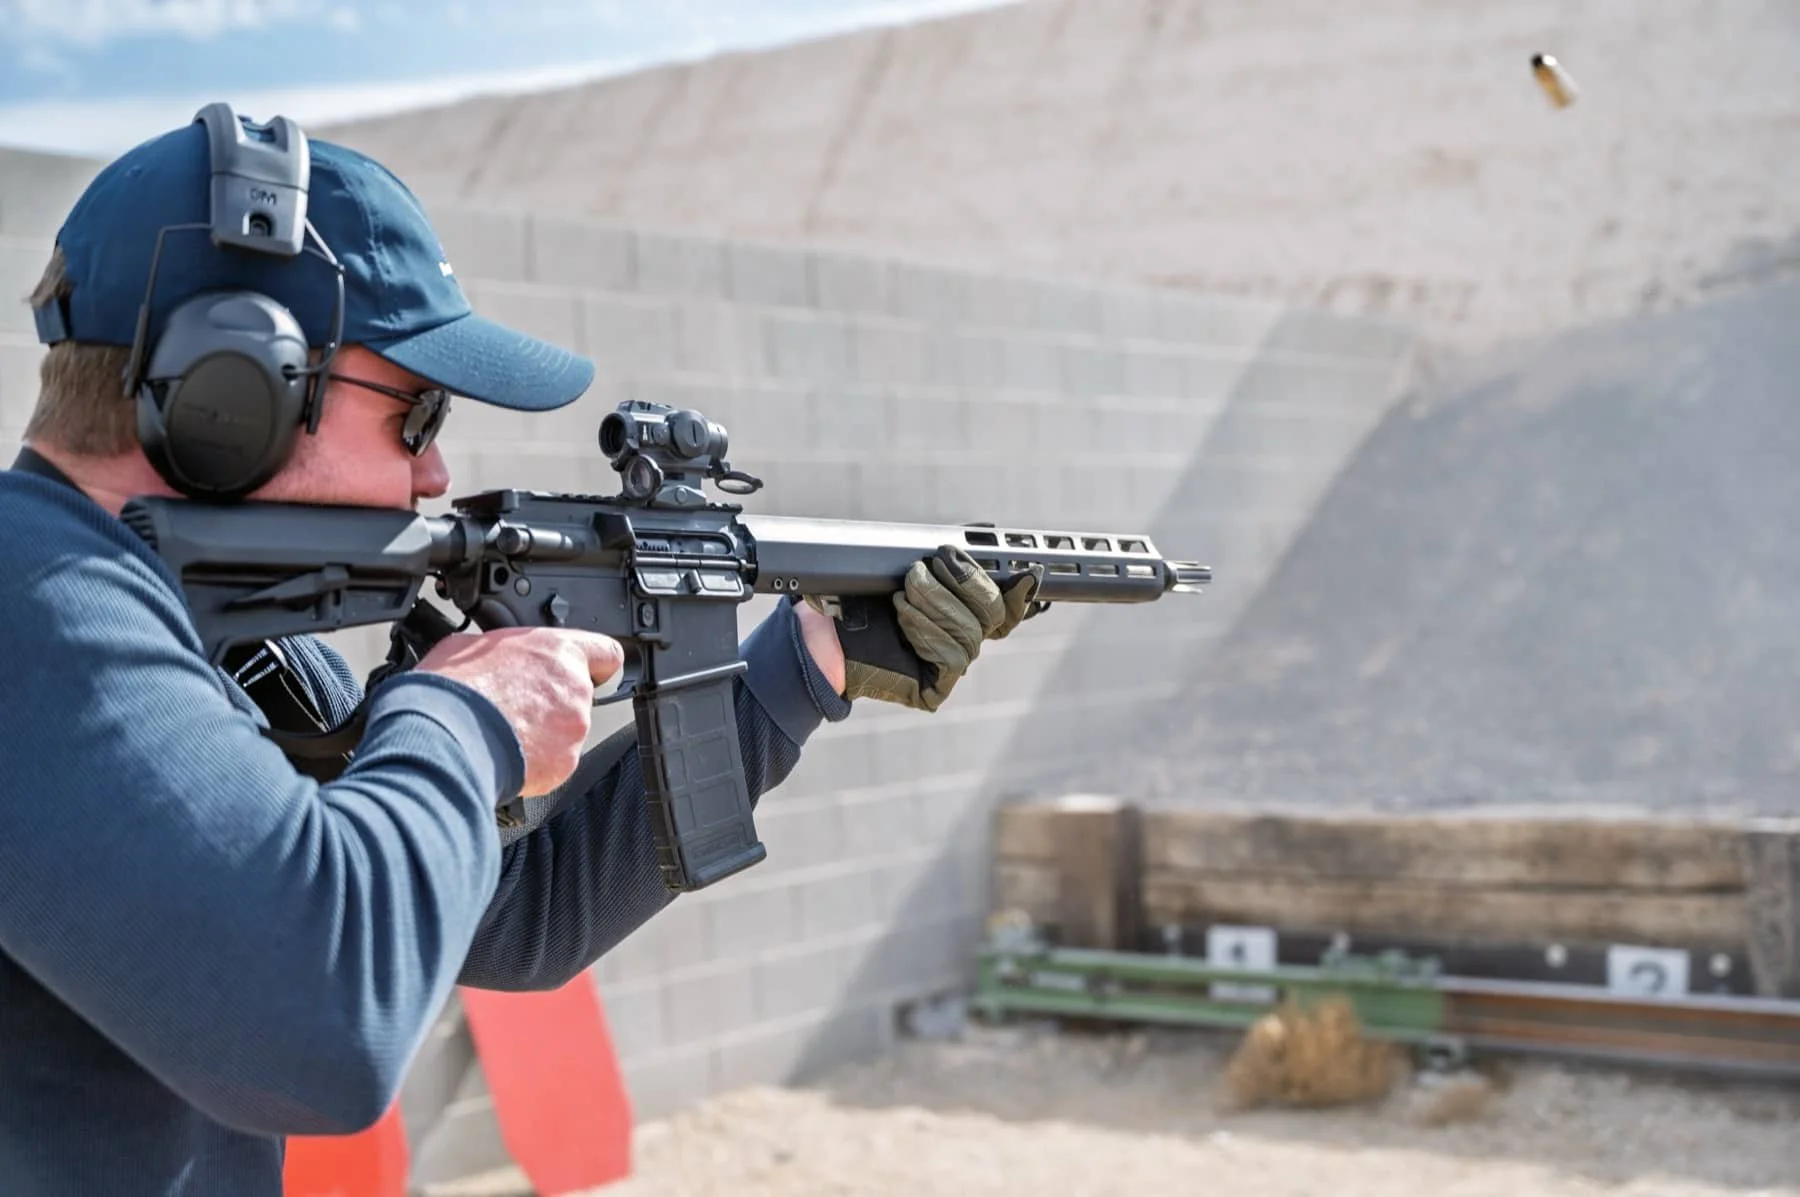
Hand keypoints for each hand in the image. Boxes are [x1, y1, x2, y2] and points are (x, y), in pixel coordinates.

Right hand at [412, 627, 623, 796]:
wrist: (447, 738)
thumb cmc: (456, 689)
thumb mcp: (471, 647)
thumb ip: (501, 651)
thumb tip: (492, 659)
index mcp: (559, 653)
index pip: (606, 653)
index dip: (596, 664)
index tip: (589, 670)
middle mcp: (575, 689)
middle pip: (577, 697)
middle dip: (551, 704)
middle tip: (515, 708)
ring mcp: (574, 729)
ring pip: (565, 732)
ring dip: (542, 734)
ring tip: (503, 733)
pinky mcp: (564, 764)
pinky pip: (554, 762)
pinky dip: (534, 762)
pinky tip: (505, 754)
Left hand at [808, 545, 1044, 711]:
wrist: (821, 633)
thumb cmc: (860, 598)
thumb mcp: (905, 567)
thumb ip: (945, 554)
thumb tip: (986, 530)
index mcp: (962, 610)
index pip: (1007, 604)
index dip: (1020, 589)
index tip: (1024, 571)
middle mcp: (963, 638)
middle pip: (994, 613)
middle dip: (964, 583)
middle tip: (925, 566)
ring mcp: (951, 666)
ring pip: (971, 632)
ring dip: (935, 603)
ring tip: (903, 591)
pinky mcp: (936, 690)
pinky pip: (953, 657)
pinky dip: (927, 630)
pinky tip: (903, 616)